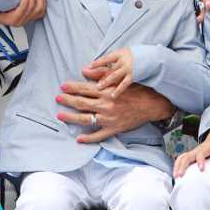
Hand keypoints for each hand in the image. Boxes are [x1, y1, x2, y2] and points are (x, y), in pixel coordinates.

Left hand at [56, 66, 174, 143]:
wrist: (152, 105)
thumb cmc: (137, 90)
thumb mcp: (120, 80)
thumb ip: (102, 75)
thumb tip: (85, 70)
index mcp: (106, 92)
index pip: (84, 89)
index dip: (72, 87)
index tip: (62, 86)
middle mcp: (105, 105)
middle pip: (81, 103)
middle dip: (67, 100)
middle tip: (57, 98)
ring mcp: (109, 119)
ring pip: (86, 119)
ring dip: (71, 117)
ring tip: (60, 116)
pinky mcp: (114, 129)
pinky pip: (99, 136)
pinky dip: (88, 138)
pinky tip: (79, 139)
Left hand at [91, 48, 133, 97]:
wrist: (153, 57)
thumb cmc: (137, 55)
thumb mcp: (125, 53)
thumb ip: (113, 60)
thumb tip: (96, 66)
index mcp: (120, 53)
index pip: (106, 58)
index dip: (98, 63)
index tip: (89, 67)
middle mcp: (123, 60)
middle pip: (108, 69)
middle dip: (98, 75)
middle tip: (91, 81)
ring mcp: (128, 68)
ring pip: (114, 76)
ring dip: (105, 82)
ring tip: (98, 88)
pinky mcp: (133, 76)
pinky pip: (124, 84)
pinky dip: (118, 90)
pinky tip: (112, 95)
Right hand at [173, 127, 209, 177]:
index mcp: (206, 148)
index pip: (201, 154)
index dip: (200, 160)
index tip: (201, 169)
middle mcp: (197, 150)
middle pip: (186, 156)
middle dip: (182, 166)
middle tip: (180, 175)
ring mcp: (192, 153)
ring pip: (181, 157)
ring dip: (177, 166)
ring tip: (176, 177)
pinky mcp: (190, 156)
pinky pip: (181, 159)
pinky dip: (177, 166)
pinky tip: (176, 174)